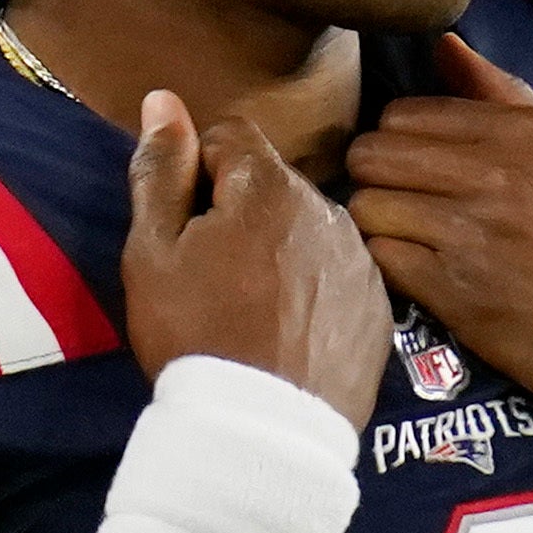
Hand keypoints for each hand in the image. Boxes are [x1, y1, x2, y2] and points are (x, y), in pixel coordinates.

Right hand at [121, 91, 391, 423]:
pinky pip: (340, 275)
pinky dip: (315, 290)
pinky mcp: (379, 308)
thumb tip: (164, 99)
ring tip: (254, 308)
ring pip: (310, 229)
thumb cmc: (195, 336)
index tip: (189, 227)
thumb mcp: (153, 252)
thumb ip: (161, 169)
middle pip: (274, 184)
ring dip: (282, 249)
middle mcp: (330, 210)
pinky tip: (290, 330)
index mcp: (270, 187)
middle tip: (216, 275)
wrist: (261, 434)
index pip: (231, 138)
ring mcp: (361, 261)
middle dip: (243, 212)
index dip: (199, 176)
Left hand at [343, 34, 532, 410]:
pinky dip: (388, 265)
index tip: (413, 165)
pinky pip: (382, 259)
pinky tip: (415, 273)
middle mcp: (492, 175)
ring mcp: (470, 235)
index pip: (408, 113)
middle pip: (374, 154)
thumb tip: (444, 46)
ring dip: (378, 223)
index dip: (399, 139)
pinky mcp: (458, 294)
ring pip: (368, 206)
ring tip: (405, 239)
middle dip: (375, 176)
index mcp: (525, 133)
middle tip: (399, 201)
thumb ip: (509, 97)